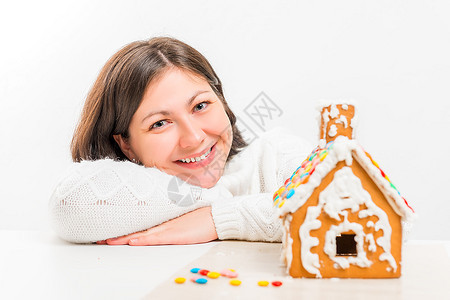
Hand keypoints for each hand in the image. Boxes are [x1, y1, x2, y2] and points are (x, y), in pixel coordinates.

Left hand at [96, 206, 217, 245]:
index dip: (123, 230)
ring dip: (124, 239)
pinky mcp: (175, 235)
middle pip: (135, 230)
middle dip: (117, 236)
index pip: (139, 226)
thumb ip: (169, 221)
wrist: (216, 216)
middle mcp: (162, 224)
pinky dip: (143, 240)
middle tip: (99, 239)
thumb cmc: (202, 217)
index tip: (109, 233)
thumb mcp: (182, 218)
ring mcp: (168, 229)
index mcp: (163, 220)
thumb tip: (156, 225)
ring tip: (108, 242)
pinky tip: (132, 242)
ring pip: (141, 235)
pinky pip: (155, 238)